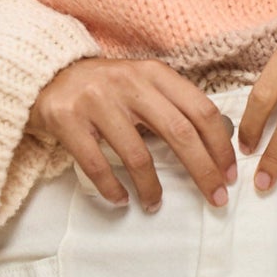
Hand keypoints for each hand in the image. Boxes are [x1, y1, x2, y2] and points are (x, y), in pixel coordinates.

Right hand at [26, 57, 237, 213]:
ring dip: (152, 188)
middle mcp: (129, 83)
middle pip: (180, 133)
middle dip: (204, 171)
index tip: (229, 174)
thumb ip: (172, 104)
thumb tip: (215, 145)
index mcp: (153, 73)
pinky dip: (113, 189)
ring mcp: (97, 101)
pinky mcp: (68, 120)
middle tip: (215, 199)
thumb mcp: (141, 83)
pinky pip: (97, 165)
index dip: (221, 145)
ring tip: (156, 204)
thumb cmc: (105, 87)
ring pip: (138, 155)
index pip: (200, 109)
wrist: (47, 74)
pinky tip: (121, 200)